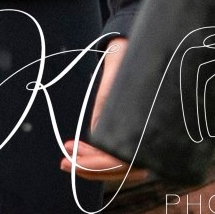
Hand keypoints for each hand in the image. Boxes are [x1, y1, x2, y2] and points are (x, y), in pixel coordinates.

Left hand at [59, 38, 147, 182]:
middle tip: (64, 163)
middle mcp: (150, 137)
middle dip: (90, 167)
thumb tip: (95, 139)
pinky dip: (98, 151)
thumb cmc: (127, 62)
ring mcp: (143, 136)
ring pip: (118, 162)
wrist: (132, 46)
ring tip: (68, 151)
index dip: (98, 167)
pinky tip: (80, 146)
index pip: (123, 163)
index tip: (74, 162)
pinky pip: (118, 151)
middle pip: (119, 169)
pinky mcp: (134, 131)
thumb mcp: (113, 84)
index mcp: (149, 128)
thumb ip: (105, 110)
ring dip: (92, 160)